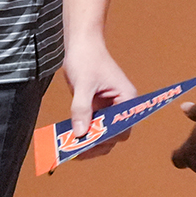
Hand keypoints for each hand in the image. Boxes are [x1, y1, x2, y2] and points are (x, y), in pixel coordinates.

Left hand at [62, 40, 137, 160]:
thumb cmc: (87, 57)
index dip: (108, 138)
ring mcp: (109, 108)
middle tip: (76, 152)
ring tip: (70, 150)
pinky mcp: (97, 108)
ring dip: (88, 142)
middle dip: (97, 144)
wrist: (81, 44)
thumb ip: (82, 108)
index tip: (91, 143)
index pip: (123, 127)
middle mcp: (121, 106)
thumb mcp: (83, 83)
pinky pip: (92, 126)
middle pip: (113, 135)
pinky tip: (68, 139)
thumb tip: (80, 133)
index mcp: (127, 99)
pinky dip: (82, 133)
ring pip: (103, 133)